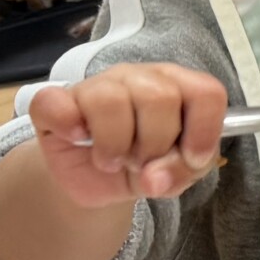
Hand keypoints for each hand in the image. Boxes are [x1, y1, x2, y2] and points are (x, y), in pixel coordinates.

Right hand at [27, 65, 227, 208]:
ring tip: (113, 160)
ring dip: (115, 143)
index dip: (203, 130)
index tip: (191, 159)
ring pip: (111, 99)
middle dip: (155, 143)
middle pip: (160, 97)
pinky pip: (56, 102)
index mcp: (179, 87)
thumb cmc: (147, 166)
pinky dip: (69, 125)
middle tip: (142, 161)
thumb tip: (154, 177)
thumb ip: (181, 172)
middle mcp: (139, 77)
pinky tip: (78, 138)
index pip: (206, 91)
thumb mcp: (177, 175)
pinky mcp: (53, 102)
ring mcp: (96, 84)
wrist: (98, 182)